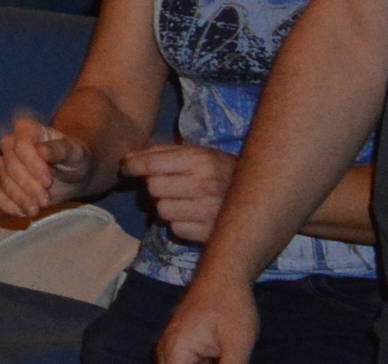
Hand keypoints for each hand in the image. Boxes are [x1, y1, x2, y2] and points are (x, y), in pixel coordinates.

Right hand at [0, 115, 93, 220]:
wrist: (74, 174)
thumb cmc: (74, 158)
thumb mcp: (75, 152)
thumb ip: (59, 149)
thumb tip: (41, 150)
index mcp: (27, 130)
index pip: (21, 144)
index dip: (31, 164)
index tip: (48, 182)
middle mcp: (11, 145)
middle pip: (10, 164)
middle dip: (27, 185)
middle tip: (46, 200)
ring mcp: (6, 166)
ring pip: (4, 181)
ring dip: (20, 197)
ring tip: (38, 209)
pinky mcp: (6, 186)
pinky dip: (9, 206)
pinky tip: (25, 212)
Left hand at [122, 144, 236, 242]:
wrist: (262, 197)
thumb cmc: (222, 170)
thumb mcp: (198, 153)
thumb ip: (164, 152)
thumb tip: (130, 158)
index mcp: (200, 161)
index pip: (152, 164)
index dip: (132, 166)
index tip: (125, 168)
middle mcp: (205, 186)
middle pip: (153, 188)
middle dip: (154, 186)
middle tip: (166, 185)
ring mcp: (209, 212)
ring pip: (162, 210)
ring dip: (166, 206)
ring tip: (182, 201)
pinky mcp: (211, 234)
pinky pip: (176, 229)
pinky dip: (179, 224)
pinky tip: (192, 216)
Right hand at [155, 276, 259, 363]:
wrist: (224, 274)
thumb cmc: (230, 305)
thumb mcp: (237, 344)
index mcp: (176, 351)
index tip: (221, 362)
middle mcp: (167, 350)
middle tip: (225, 358)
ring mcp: (172, 346)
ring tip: (223, 355)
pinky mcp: (181, 344)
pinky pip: (184, 363)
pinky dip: (201, 363)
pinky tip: (221, 357)